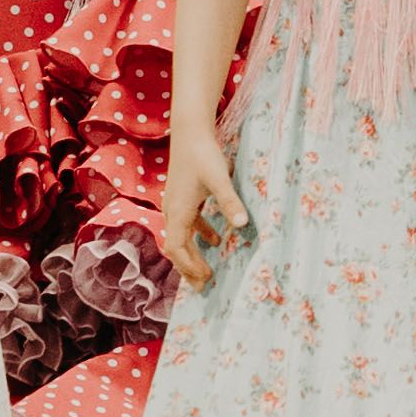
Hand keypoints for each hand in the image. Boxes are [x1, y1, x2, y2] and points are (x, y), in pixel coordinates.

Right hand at [159, 130, 249, 287]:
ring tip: (206, 271)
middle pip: (175, 247)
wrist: (190, 130)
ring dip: (192, 254)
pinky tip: (216, 240)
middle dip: (188, 267)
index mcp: (177, 211)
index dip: (189, 266)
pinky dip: (199, 235)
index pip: (177, 248)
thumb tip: (243, 225)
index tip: (205, 278)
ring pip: (180, 237)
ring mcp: (175, 202)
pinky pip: (188, 223)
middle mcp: (172, 210)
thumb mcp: (219, 179)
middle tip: (204, 286)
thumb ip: (230, 202)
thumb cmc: (203, 154)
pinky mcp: (183, 195)